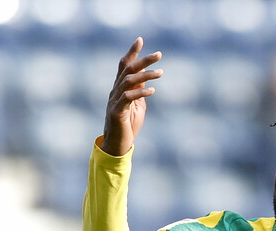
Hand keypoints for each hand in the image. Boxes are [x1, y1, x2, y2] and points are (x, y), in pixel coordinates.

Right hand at [101, 37, 162, 157]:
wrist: (118, 145)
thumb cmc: (128, 125)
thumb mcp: (137, 105)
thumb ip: (140, 90)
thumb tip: (146, 78)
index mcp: (120, 88)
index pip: (124, 65)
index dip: (132, 52)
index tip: (140, 39)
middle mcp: (115, 90)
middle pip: (128, 69)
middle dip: (143, 60)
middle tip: (159, 54)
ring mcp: (114, 100)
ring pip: (129, 80)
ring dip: (146, 75)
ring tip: (161, 72)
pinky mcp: (116, 111)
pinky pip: (128, 97)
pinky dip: (141, 92)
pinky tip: (153, 90)